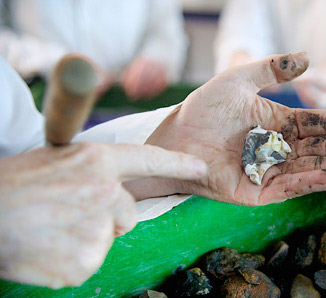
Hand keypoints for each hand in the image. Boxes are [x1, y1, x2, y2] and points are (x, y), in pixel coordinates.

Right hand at [0, 143, 206, 287]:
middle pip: (128, 212)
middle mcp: (104, 191)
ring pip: (108, 238)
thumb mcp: (56, 161)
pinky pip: (90, 262)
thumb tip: (115, 185)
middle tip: (67, 213)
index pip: (148, 159)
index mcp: (96, 161)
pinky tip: (49, 247)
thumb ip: (93, 170)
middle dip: (107, 217)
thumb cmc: (13, 186)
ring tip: (52, 228)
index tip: (202, 167)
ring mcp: (97, 227)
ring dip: (87, 238)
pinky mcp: (86, 260)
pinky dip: (72, 260)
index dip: (178, 162)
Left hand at [127, 52, 325, 205]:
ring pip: (315, 168)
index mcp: (280, 123)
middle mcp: (281, 148)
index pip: (320, 124)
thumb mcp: (238, 79)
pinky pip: (290, 187)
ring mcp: (272, 171)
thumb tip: (308, 58)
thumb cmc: (204, 108)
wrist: (175, 137)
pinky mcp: (258, 191)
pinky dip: (313, 182)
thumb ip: (272, 69)